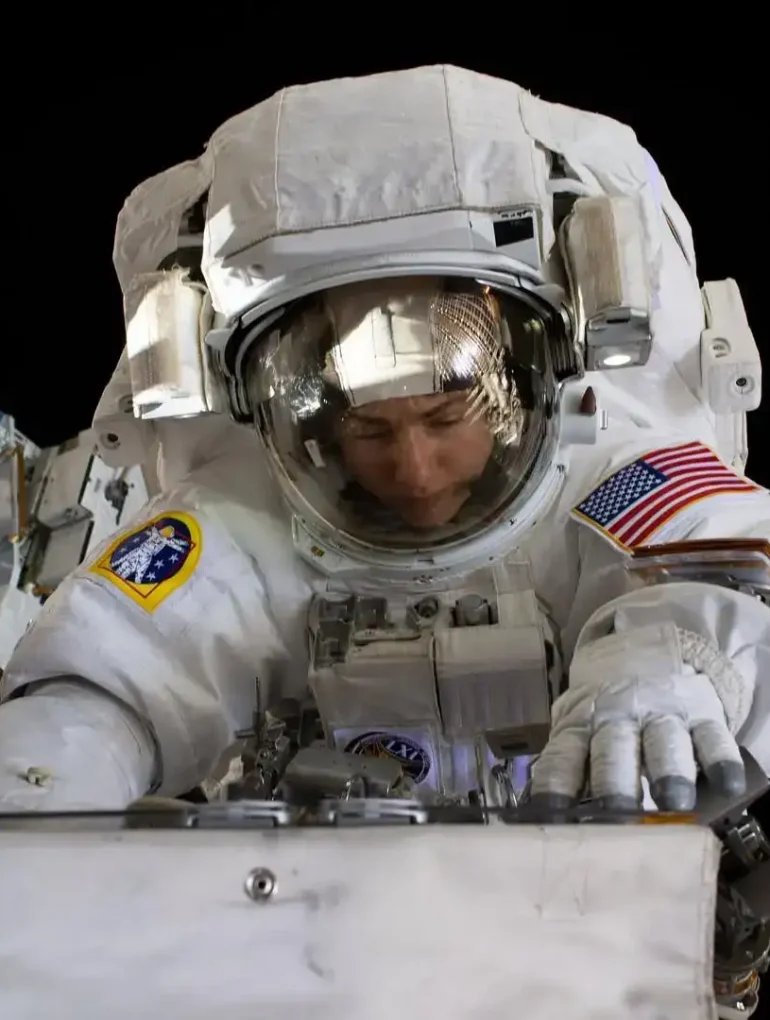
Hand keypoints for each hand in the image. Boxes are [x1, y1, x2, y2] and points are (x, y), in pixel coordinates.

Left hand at [529, 627, 746, 812]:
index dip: (556, 786)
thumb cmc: (606, 711)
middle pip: (614, 752)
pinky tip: (726, 784)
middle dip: (614, 784)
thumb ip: (573, 766)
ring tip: (673, 801)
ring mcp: (663, 716)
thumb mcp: (580, 724)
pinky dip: (720, 760)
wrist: (646, 656)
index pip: (565, 757)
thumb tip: (555, 821)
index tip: (550, 815)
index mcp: (583, 724)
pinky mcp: (703, 717)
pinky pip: (713, 739)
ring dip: (668, 772)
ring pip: (664, 744)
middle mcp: (620, 719)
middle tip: (616, 813)